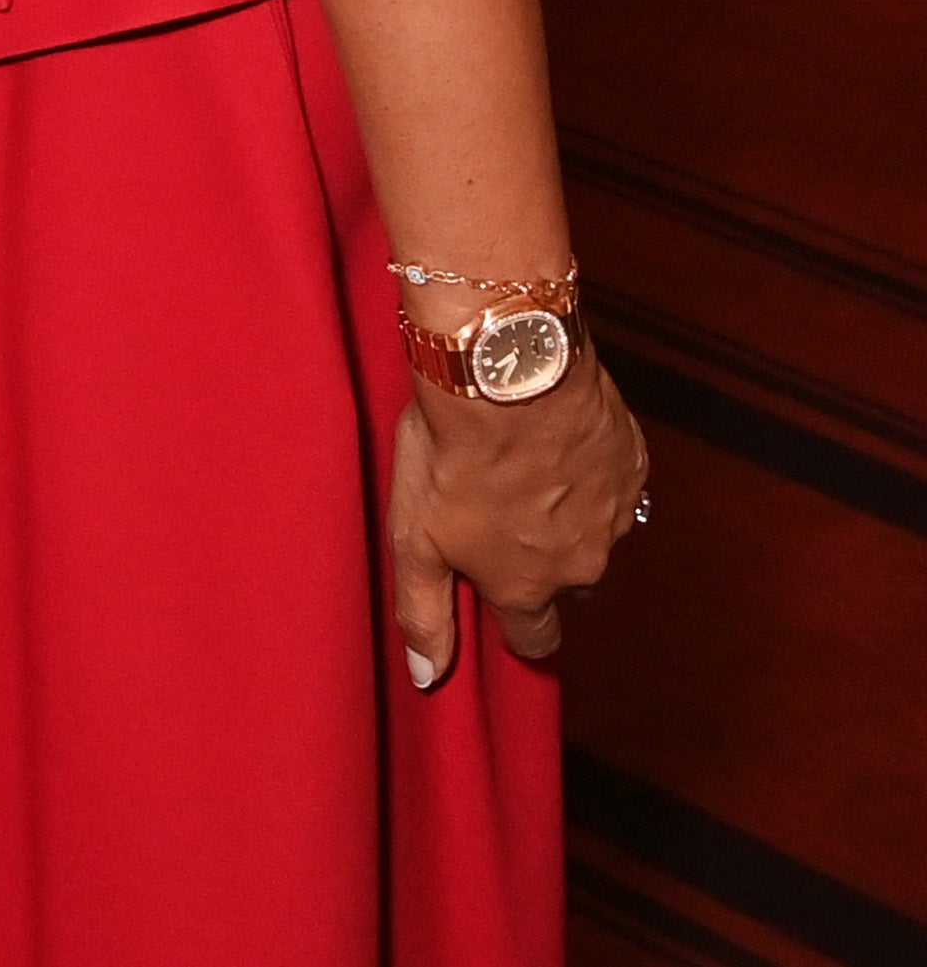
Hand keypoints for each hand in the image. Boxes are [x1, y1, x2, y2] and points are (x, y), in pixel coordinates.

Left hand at [390, 350, 647, 685]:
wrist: (509, 375)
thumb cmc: (453, 453)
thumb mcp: (415, 539)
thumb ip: (425, 610)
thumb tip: (427, 674)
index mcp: (527, 586)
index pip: (532, 636)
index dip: (514, 625)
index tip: (499, 606)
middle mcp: (582, 562)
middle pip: (565, 585)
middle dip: (538, 566)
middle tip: (500, 520)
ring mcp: (616, 513)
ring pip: (594, 533)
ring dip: (566, 515)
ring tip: (523, 474)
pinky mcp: (632, 463)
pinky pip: (614, 482)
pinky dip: (589, 471)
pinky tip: (556, 442)